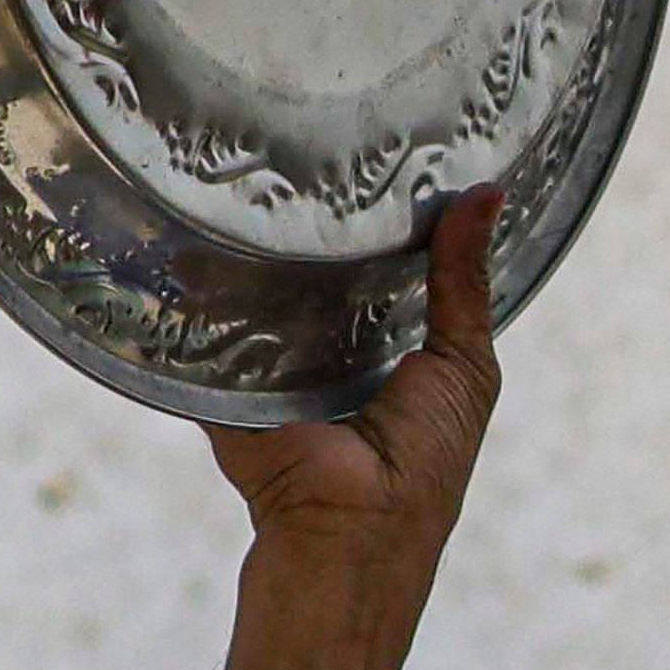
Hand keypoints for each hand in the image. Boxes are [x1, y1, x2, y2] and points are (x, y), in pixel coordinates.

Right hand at [206, 184, 506, 582]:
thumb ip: (464, 284)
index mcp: (388, 347)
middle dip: (310, 223)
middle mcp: (325, 351)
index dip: (383, 217)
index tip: (379, 148)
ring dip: (250, 251)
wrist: (350, 528)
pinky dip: (192, 294)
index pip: (379, 269)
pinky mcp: (219, 381)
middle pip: (313, 274)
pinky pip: (202, 332)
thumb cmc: (425, 459)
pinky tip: (183, 229)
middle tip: (302, 141)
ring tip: (241, 168)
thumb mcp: (464, 364)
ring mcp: (267, 365)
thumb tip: (486, 196)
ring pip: (255, 294)